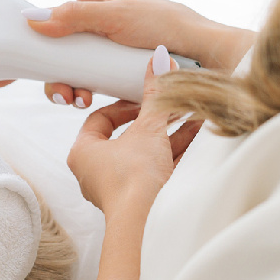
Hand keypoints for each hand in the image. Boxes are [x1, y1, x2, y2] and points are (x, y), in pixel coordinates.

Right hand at [0, 0, 254, 107]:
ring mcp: (100, 41)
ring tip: (69, 95)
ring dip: (56, 79)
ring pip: (59, 59)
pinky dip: (75, 88)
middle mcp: (95, 13)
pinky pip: (79, 76)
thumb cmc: (171, 30)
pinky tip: (83, 99)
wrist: (206, 63)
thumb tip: (34, 18)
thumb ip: (77, 17)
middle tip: (2, 73)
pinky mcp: (108, 66)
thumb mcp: (120, 18)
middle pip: (46, 27)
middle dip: (26, 51)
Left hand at [67, 51, 202, 215]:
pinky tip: (197, 135)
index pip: (100, 119)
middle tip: (173, 105)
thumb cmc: (135, 176)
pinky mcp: (139, 199)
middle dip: (155, 119)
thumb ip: (155, 93)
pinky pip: (157, 169)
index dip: (125, 105)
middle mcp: (96, 172)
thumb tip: (159, 57)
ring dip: (169, 134)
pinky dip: (175, 152)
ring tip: (193, 115)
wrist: (147, 222)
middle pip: (126, 136)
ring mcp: (118, 187)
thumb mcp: (147, 126)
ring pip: (145, 153)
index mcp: (83, 153)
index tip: (146, 99)